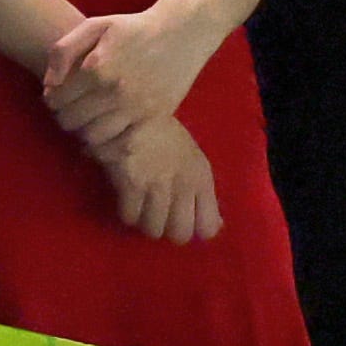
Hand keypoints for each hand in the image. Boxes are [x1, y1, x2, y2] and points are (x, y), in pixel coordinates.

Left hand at [42, 5, 216, 158]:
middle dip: (64, 117)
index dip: (51, 100)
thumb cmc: (133, 28)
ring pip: (93, 137)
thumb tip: (48, 84)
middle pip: (72, 121)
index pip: (57, 99)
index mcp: (96, 68)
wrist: (181, 33)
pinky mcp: (153, 119)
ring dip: (83, 133)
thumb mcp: (95, 26)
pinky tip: (104, 136)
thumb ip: (63, 51)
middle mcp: (114, 91)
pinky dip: (107, 147)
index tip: (56, 97)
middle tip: (68, 111)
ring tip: (85, 122)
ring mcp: (135, 108)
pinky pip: (122, 146)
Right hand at [97, 116, 220, 246]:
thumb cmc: (166, 137)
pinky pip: (130, 217)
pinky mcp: (131, 183)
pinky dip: (127, 212)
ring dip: (146, 222)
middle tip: (159, 217)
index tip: (183, 220)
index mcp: (202, 178)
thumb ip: (204, 195)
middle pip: (179, 234)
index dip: (195, 229)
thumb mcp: (194, 161)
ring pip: (153, 229)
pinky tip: (128, 199)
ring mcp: (157, 185)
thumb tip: (218, 227)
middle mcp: (183, 185)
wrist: (134, 110)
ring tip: (142, 208)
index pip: (208, 227)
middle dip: (168, 230)